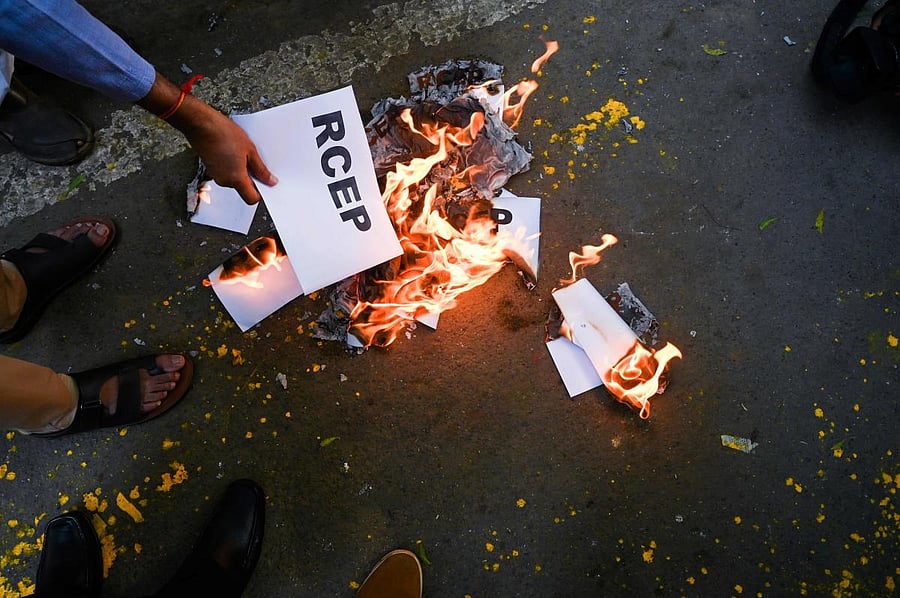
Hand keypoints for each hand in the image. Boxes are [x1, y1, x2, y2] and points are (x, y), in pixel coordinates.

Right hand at [137, 73, 276, 204]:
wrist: (201, 123)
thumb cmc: (224, 133)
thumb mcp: (250, 150)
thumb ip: (261, 169)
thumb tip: (270, 181)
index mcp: (236, 179)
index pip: (251, 199)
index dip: (260, 192)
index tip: (266, 182)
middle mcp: (224, 181)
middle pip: (243, 189)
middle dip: (251, 178)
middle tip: (256, 162)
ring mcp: (216, 175)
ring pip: (234, 180)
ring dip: (241, 170)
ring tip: (243, 153)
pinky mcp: (211, 168)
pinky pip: (226, 172)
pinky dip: (232, 166)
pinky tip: (234, 151)